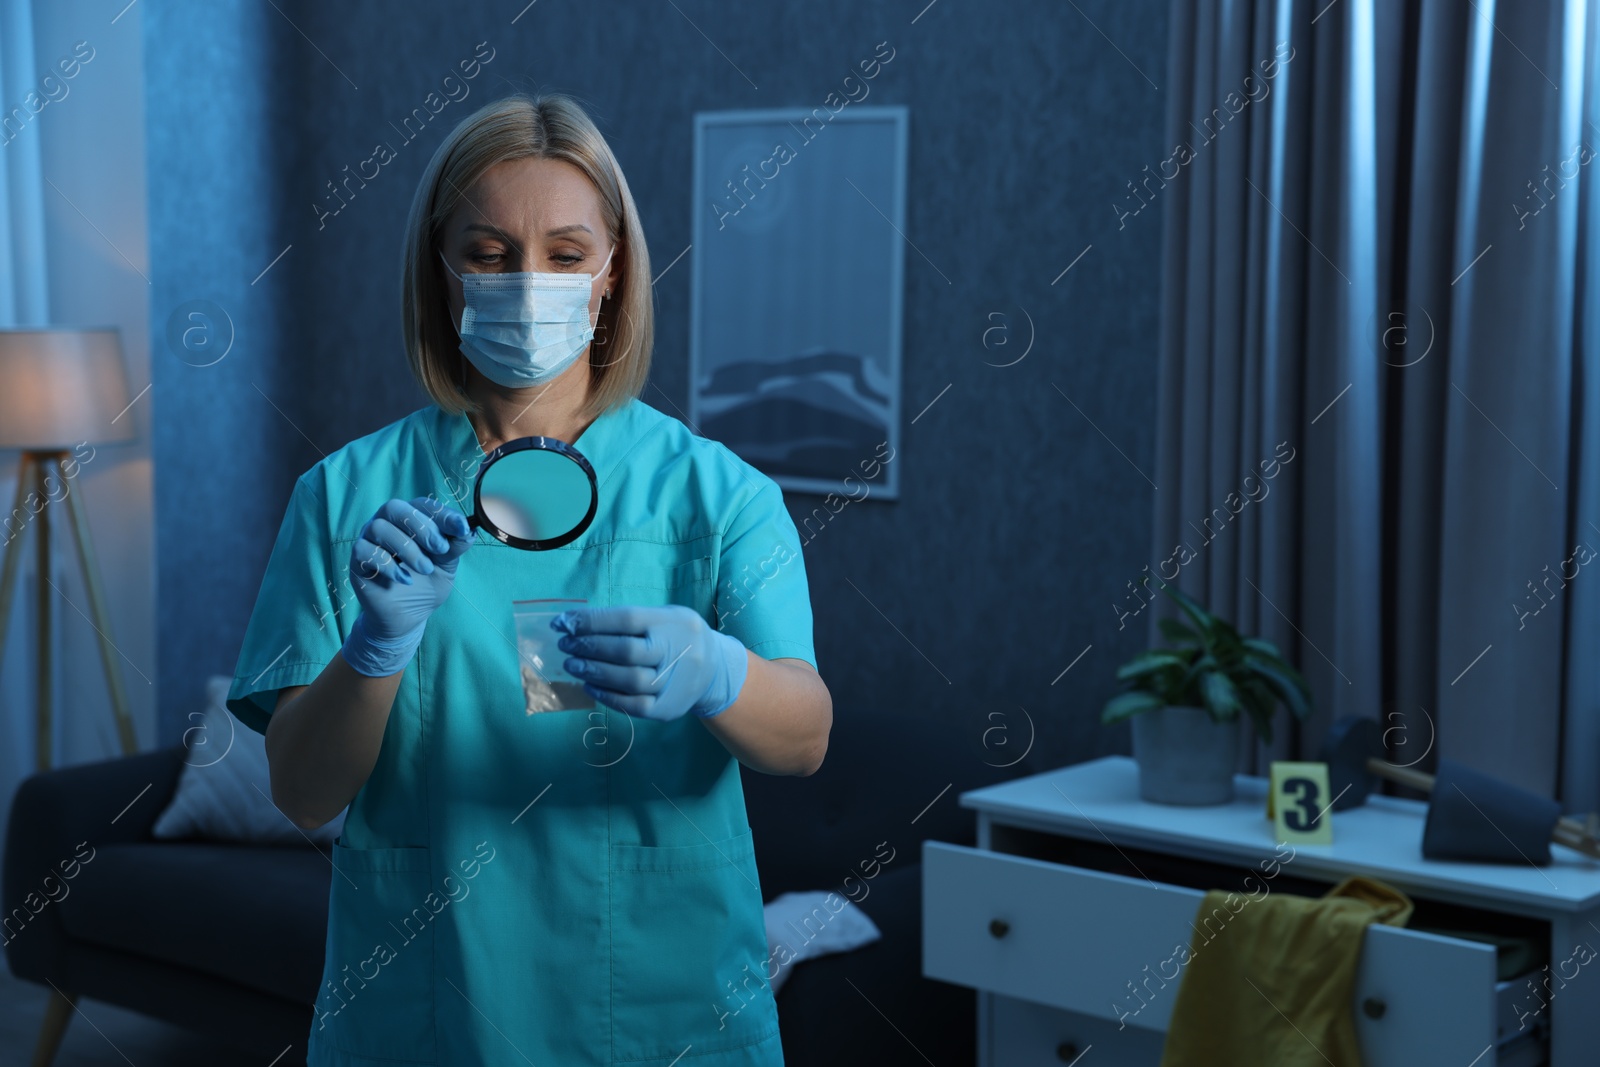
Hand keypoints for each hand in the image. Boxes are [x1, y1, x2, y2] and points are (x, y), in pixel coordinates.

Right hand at [341, 496, 471, 676]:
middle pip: (395, 508)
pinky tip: (405, 579)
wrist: (409, 615)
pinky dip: (388, 565)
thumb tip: (468, 530)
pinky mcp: (357, 561)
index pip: (423, 505)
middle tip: (440, 549)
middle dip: (422, 528)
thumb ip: (455, 546)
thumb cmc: (427, 583)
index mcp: (411, 519)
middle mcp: (387, 523)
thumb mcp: (447, 565)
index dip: (443, 514)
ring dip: (407, 549)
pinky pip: (365, 551)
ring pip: (379, 528)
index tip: (462, 528)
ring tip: (425, 569)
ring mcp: (369, 540)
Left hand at [552, 604, 748, 720]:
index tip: (562, 623)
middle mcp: (677, 651)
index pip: (626, 619)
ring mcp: (674, 682)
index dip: (591, 621)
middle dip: (589, 647)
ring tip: (572, 665)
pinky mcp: (668, 708)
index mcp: (672, 622)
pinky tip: (590, 686)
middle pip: (626, 651)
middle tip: (566, 645)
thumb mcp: (664, 617)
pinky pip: (634, 705)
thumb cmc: (678, 637)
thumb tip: (578, 624)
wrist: (715, 670)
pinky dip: (607, 696)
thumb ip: (628, 620)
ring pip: (629, 680)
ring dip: (594, 672)